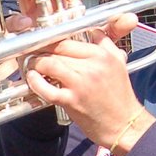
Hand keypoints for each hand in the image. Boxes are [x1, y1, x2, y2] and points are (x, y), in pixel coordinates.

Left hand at [22, 11, 151, 153]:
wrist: (123, 124)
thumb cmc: (119, 96)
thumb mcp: (118, 63)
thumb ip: (104, 44)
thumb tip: (90, 31)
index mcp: (103, 55)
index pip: (71, 38)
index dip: (53, 38)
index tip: (45, 41)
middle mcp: (92, 66)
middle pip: (59, 47)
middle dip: (42, 48)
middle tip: (33, 51)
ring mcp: (81, 83)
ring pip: (50, 63)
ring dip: (36, 62)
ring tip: (32, 64)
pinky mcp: (71, 100)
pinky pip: (47, 88)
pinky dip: (35, 82)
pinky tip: (32, 78)